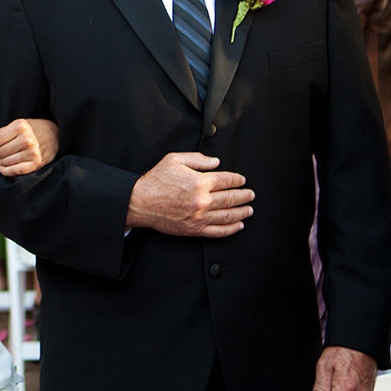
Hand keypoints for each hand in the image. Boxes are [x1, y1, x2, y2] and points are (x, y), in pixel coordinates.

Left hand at [0, 118, 57, 175]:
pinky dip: (6, 171)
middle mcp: (27, 139)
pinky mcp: (36, 164)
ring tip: (1, 159)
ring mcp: (32, 152)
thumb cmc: (31, 130)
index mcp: (20, 127)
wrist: (54, 135)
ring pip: (4, 163)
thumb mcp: (14, 126)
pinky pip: (14, 171)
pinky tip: (3, 168)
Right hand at [125, 152, 253, 236]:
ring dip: (242, 212)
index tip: (242, 180)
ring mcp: (199, 216)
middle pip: (232, 198)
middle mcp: (202, 200)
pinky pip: (218, 231)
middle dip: (244, 196)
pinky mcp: (194, 229)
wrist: (139, 202)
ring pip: (229, 215)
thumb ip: (197, 159)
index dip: (238, 180)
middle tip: (250, 194)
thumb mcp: (174, 160)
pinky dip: (231, 229)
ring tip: (249, 209)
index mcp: (199, 182)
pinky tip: (238, 225)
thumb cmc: (155, 181)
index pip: (227, 180)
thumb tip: (215, 162)